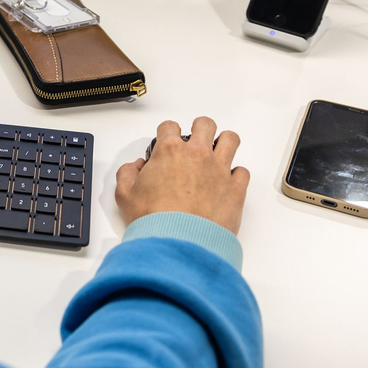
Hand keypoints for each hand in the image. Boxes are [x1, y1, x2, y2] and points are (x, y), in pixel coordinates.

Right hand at [115, 117, 250, 233]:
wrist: (179, 244)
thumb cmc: (154, 221)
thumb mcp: (125, 195)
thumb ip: (127, 174)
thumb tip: (136, 167)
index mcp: (169, 152)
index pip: (169, 126)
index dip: (167, 133)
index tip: (167, 142)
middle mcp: (197, 155)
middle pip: (205, 124)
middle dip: (199, 129)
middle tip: (195, 142)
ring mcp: (219, 170)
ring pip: (230, 139)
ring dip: (223, 143)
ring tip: (217, 154)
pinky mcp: (236, 189)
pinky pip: (242, 171)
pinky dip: (236, 175)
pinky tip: (227, 183)